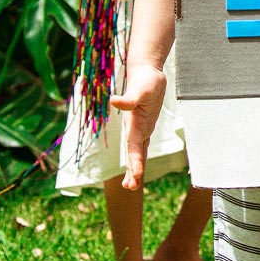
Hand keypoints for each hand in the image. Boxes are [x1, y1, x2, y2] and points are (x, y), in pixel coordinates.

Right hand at [110, 64, 166, 189]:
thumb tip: (114, 101)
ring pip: (136, 152)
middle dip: (133, 170)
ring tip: (131, 185)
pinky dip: (140, 157)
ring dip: (134, 167)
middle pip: (133, 153)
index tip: (137, 176)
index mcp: (134, 124)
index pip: (135, 146)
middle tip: (131, 187)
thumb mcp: (140, 89)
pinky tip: (139, 167)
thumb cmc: (144, 80)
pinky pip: (142, 145)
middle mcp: (135, 128)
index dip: (135, 161)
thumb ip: (129, 98)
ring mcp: (139, 128)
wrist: (144, 73)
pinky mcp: (145, 126)